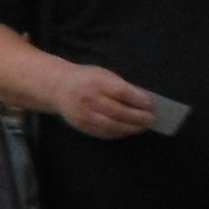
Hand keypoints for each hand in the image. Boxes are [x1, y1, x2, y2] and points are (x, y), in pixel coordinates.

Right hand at [46, 63, 163, 139]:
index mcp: (96, 82)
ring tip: (143, 127)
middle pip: (118, 112)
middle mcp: (89, 99)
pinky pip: (104, 133)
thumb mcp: (102, 74)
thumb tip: (143, 101)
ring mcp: (85, 115)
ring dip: (131, 128)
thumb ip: (120, 86)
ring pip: (112, 125)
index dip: (138, 100)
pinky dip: (119, 133)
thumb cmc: (86, 78)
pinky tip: (128, 131)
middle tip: (151, 119)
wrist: (57, 87)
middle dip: (138, 117)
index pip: (121, 93)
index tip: (151, 104)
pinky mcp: (82, 126)